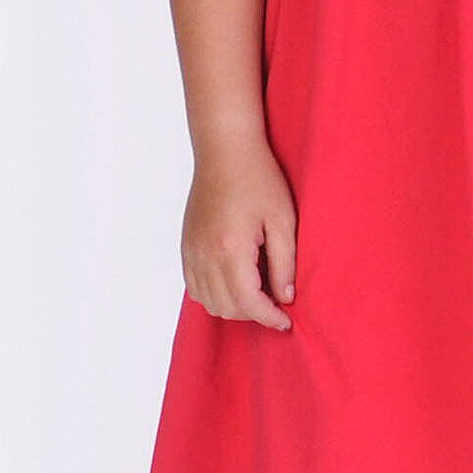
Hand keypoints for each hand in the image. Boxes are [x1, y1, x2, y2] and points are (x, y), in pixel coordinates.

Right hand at [181, 136, 296, 328]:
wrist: (225, 151)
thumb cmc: (258, 178)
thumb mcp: (282, 219)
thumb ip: (284, 262)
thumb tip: (285, 296)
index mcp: (230, 248)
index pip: (248, 302)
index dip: (269, 318)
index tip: (286, 321)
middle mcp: (205, 255)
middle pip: (226, 308)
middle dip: (254, 314)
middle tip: (276, 302)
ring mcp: (191, 252)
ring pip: (208, 302)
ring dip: (234, 307)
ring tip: (258, 292)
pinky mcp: (186, 247)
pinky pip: (194, 288)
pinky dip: (214, 295)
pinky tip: (234, 282)